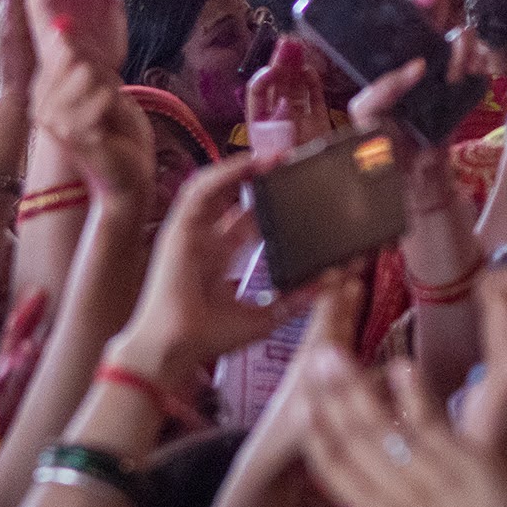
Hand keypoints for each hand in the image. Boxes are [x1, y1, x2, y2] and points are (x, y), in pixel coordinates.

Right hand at [114, 156, 298, 377]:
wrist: (174, 349)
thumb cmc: (209, 338)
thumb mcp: (264, 316)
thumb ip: (296, 299)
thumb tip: (332, 281)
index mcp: (221, 262)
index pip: (247, 224)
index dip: (269, 206)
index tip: (297, 195)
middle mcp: (205, 244)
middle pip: (233, 202)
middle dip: (260, 182)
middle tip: (291, 167)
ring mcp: (190, 234)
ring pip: (215, 189)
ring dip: (242, 169)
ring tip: (274, 157)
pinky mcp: (178, 229)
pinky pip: (199, 191)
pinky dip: (223, 173)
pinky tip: (248, 162)